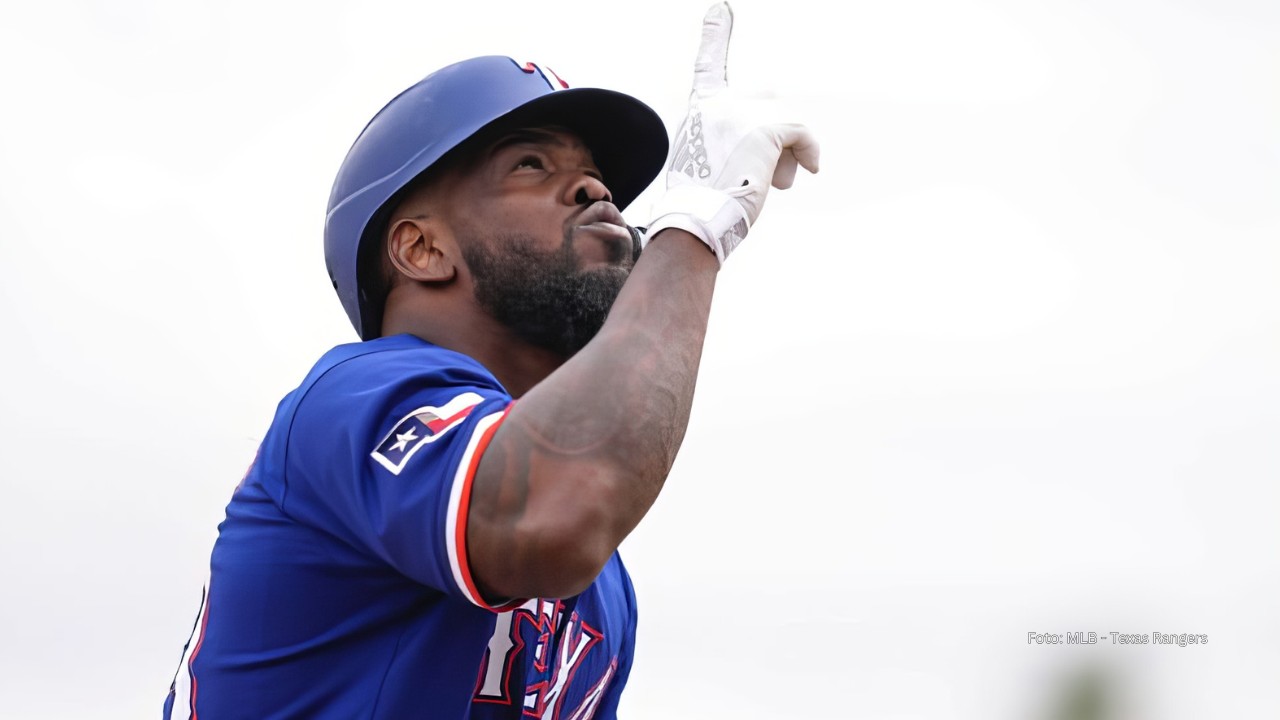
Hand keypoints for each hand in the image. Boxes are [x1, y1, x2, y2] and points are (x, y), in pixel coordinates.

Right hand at [644, 2, 819, 264]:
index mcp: (700, 110)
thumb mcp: (710, 164)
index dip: (715, 35)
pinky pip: (801, 131)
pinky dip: (809, 150)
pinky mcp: (763, 128)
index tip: (720, 8)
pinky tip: (810, 169)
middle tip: (773, 173)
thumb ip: (733, 140)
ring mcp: (739, 112)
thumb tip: (777, 145)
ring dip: (789, 152)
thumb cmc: (703, 206)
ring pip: (786, 119)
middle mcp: (717, 103)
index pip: (709, 64)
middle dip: (779, 134)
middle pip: (768, 101)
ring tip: (774, 182)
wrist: (696, 220)